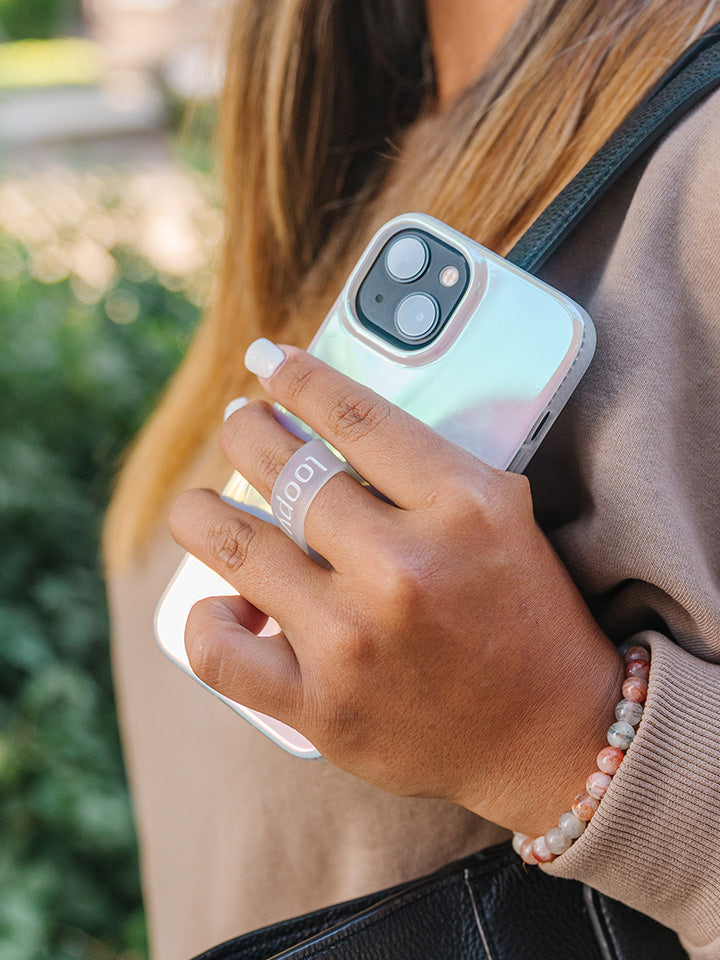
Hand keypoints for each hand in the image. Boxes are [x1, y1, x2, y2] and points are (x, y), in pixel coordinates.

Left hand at [169, 343, 622, 835]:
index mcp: (462, 506)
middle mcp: (402, 567)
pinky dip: (208, 620)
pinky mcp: (322, 706)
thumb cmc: (528, 616)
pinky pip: (221, 649)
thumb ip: (428, 467)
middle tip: (241, 424)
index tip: (272, 363)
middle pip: (283, 466)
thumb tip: (330, 424)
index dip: (299, 378)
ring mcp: (354, 639)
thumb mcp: (503, 516)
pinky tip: (225, 603)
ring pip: (230, 543)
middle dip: (245, 430)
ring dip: (200, 512)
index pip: (354, 415)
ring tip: (199, 507)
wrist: (555, 736)